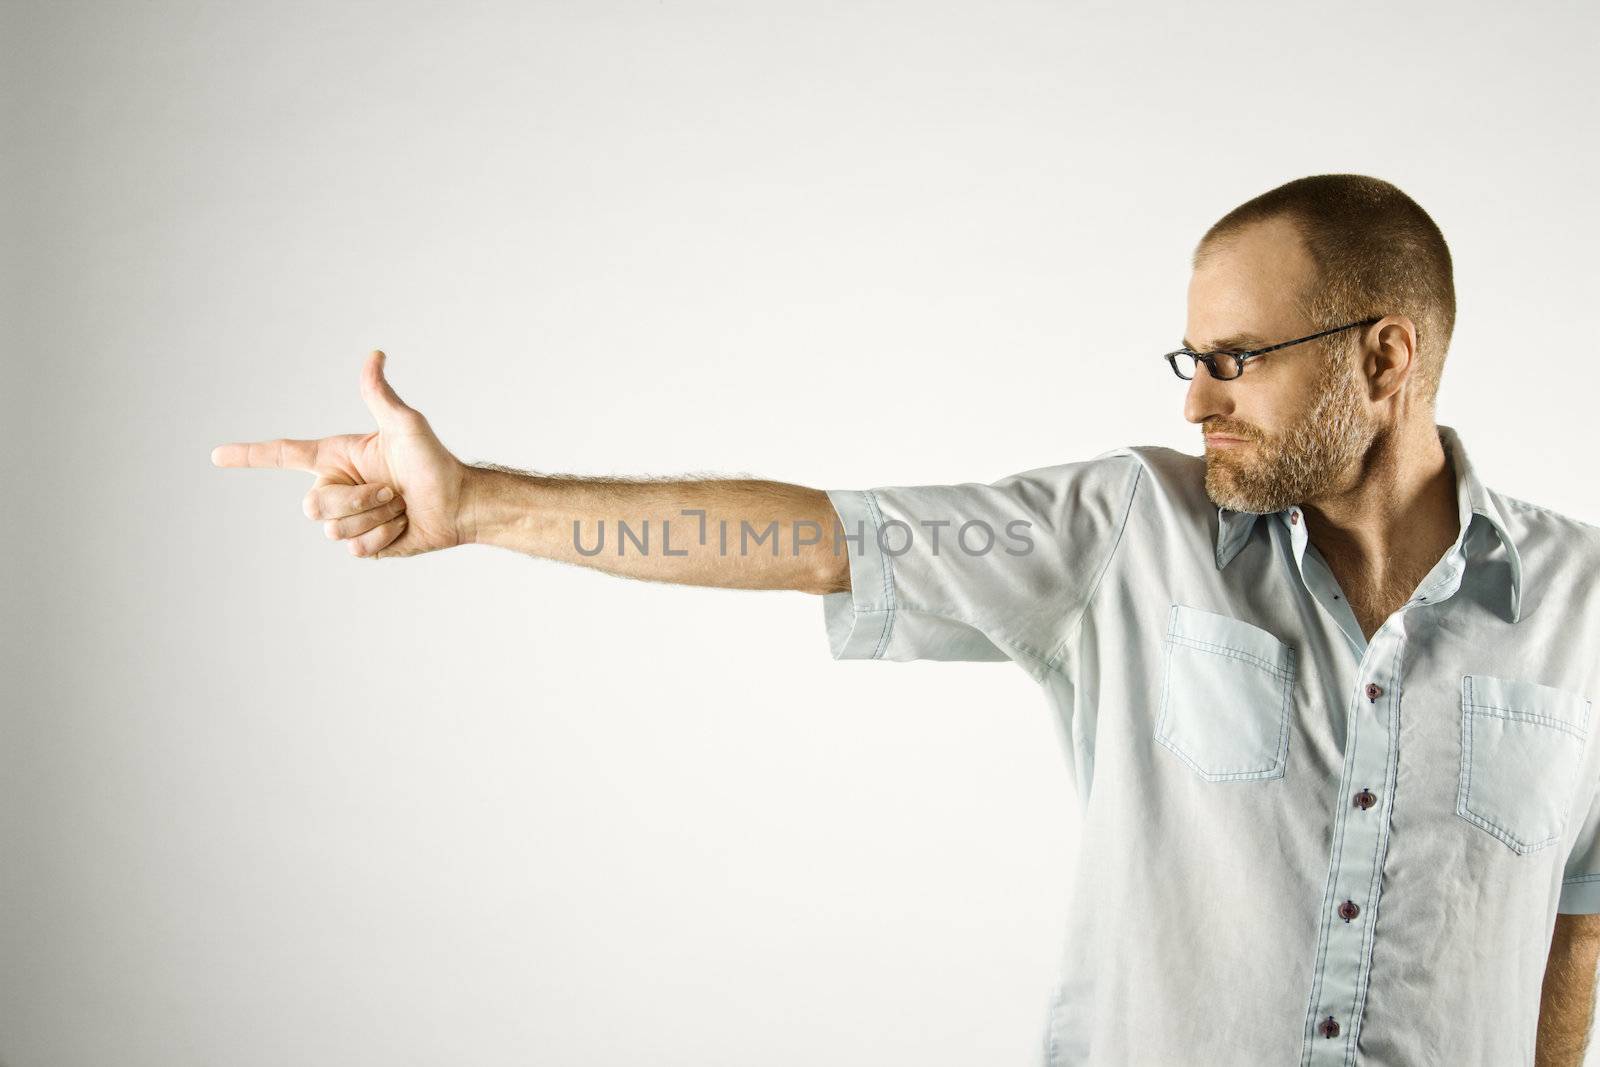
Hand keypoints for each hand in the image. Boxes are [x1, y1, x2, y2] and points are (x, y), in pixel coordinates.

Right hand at [211, 350, 469, 558]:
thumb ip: (380, 395)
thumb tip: (375, 354)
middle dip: (357, 499)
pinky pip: (356, 549)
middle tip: (392, 489)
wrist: (458, 503)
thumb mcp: (406, 424)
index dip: (249, 455)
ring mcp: (348, 520)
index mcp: (337, 459)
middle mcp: (337, 489)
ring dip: (376, 516)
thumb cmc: (434, 460)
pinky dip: (385, 536)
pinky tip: (402, 526)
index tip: (216, 455)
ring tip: (400, 505)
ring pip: (334, 529)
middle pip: (312, 505)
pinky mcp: (363, 546)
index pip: (283, 455)